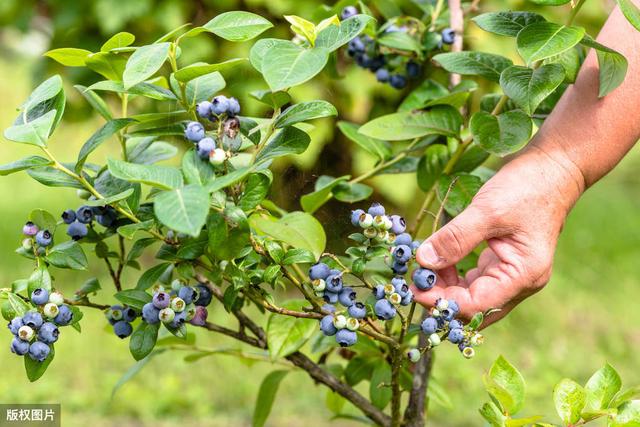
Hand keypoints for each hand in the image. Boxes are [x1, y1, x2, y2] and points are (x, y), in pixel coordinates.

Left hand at [413, 145, 585, 325]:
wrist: (554, 168)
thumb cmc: (527, 187)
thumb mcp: (487, 211)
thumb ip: (455, 239)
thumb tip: (423, 261)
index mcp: (523, 275)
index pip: (477, 305)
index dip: (442, 301)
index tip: (413, 289)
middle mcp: (521, 282)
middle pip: (475, 308)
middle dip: (442, 299)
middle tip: (411, 283)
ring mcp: (513, 274)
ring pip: (473, 296)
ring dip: (446, 288)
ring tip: (421, 270)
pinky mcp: (504, 263)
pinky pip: (475, 281)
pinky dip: (454, 277)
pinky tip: (437, 262)